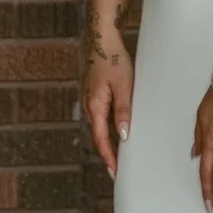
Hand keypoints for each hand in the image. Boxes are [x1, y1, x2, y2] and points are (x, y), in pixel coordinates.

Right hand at [81, 43, 132, 177]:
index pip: (101, 139)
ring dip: (107, 143)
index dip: (109, 157)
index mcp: (95, 106)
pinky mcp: (93, 95)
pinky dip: (107, 129)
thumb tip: (123, 135)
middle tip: (117, 171)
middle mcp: (89, 106)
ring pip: (98, 128)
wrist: (101, 40)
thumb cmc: (113, 60)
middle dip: (107, 154)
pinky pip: (99, 117)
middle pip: (98, 136)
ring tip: (118, 156)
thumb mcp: (123, 86)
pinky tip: (116, 131)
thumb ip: (123, 111)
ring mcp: (89, 100)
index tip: (115, 172)